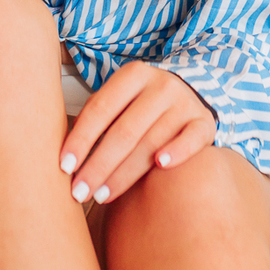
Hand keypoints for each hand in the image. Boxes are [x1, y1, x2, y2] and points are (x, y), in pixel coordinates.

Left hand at [59, 62, 217, 206]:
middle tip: (80, 190)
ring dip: (125, 173)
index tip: (64, 165)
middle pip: (124, 130)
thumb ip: (98, 118)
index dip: (81, 139)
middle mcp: (161, 85)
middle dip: (98, 165)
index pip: (100, 108)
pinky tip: (160, 166)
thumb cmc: (142, 105)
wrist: (188, 96)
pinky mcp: (204, 122)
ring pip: (152, 141)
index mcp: (133, 75)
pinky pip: (191, 140)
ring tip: (103, 195)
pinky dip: (176, 152)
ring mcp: (185, 103)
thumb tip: (66, 153)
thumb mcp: (120, 100)